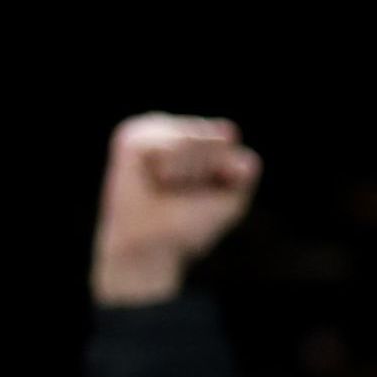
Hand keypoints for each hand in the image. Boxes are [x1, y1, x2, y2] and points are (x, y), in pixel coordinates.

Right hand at [92, 113, 260, 305]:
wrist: (150, 246)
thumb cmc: (187, 225)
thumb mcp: (231, 200)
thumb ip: (243, 166)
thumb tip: (230, 131)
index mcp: (203, 143)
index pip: (232, 144)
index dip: (225, 176)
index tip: (206, 197)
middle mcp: (179, 130)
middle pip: (218, 139)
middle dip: (206, 172)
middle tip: (182, 193)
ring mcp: (156, 129)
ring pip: (193, 139)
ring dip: (186, 172)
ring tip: (165, 185)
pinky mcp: (133, 135)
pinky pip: (170, 146)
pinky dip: (167, 168)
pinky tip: (154, 177)